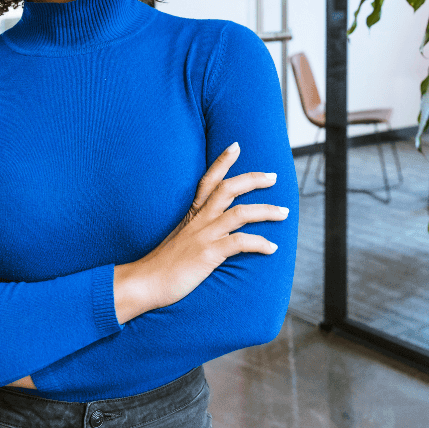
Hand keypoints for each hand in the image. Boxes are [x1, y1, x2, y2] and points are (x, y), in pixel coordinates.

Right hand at [118, 142, 287, 316]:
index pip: (208, 180)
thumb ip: (195, 229)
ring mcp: (204, 235)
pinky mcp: (208, 254)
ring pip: (241, 213)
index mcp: (192, 214)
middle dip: (253, 179)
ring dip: (266, 210)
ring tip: (284, 212)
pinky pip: (240, 242)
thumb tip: (208, 230)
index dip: (222, 161)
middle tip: (273, 177)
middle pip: (228, 189)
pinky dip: (259, 243)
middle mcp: (200, 220)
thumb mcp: (179, 237)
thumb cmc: (162, 263)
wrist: (144, 282)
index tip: (235, 146)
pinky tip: (272, 248)